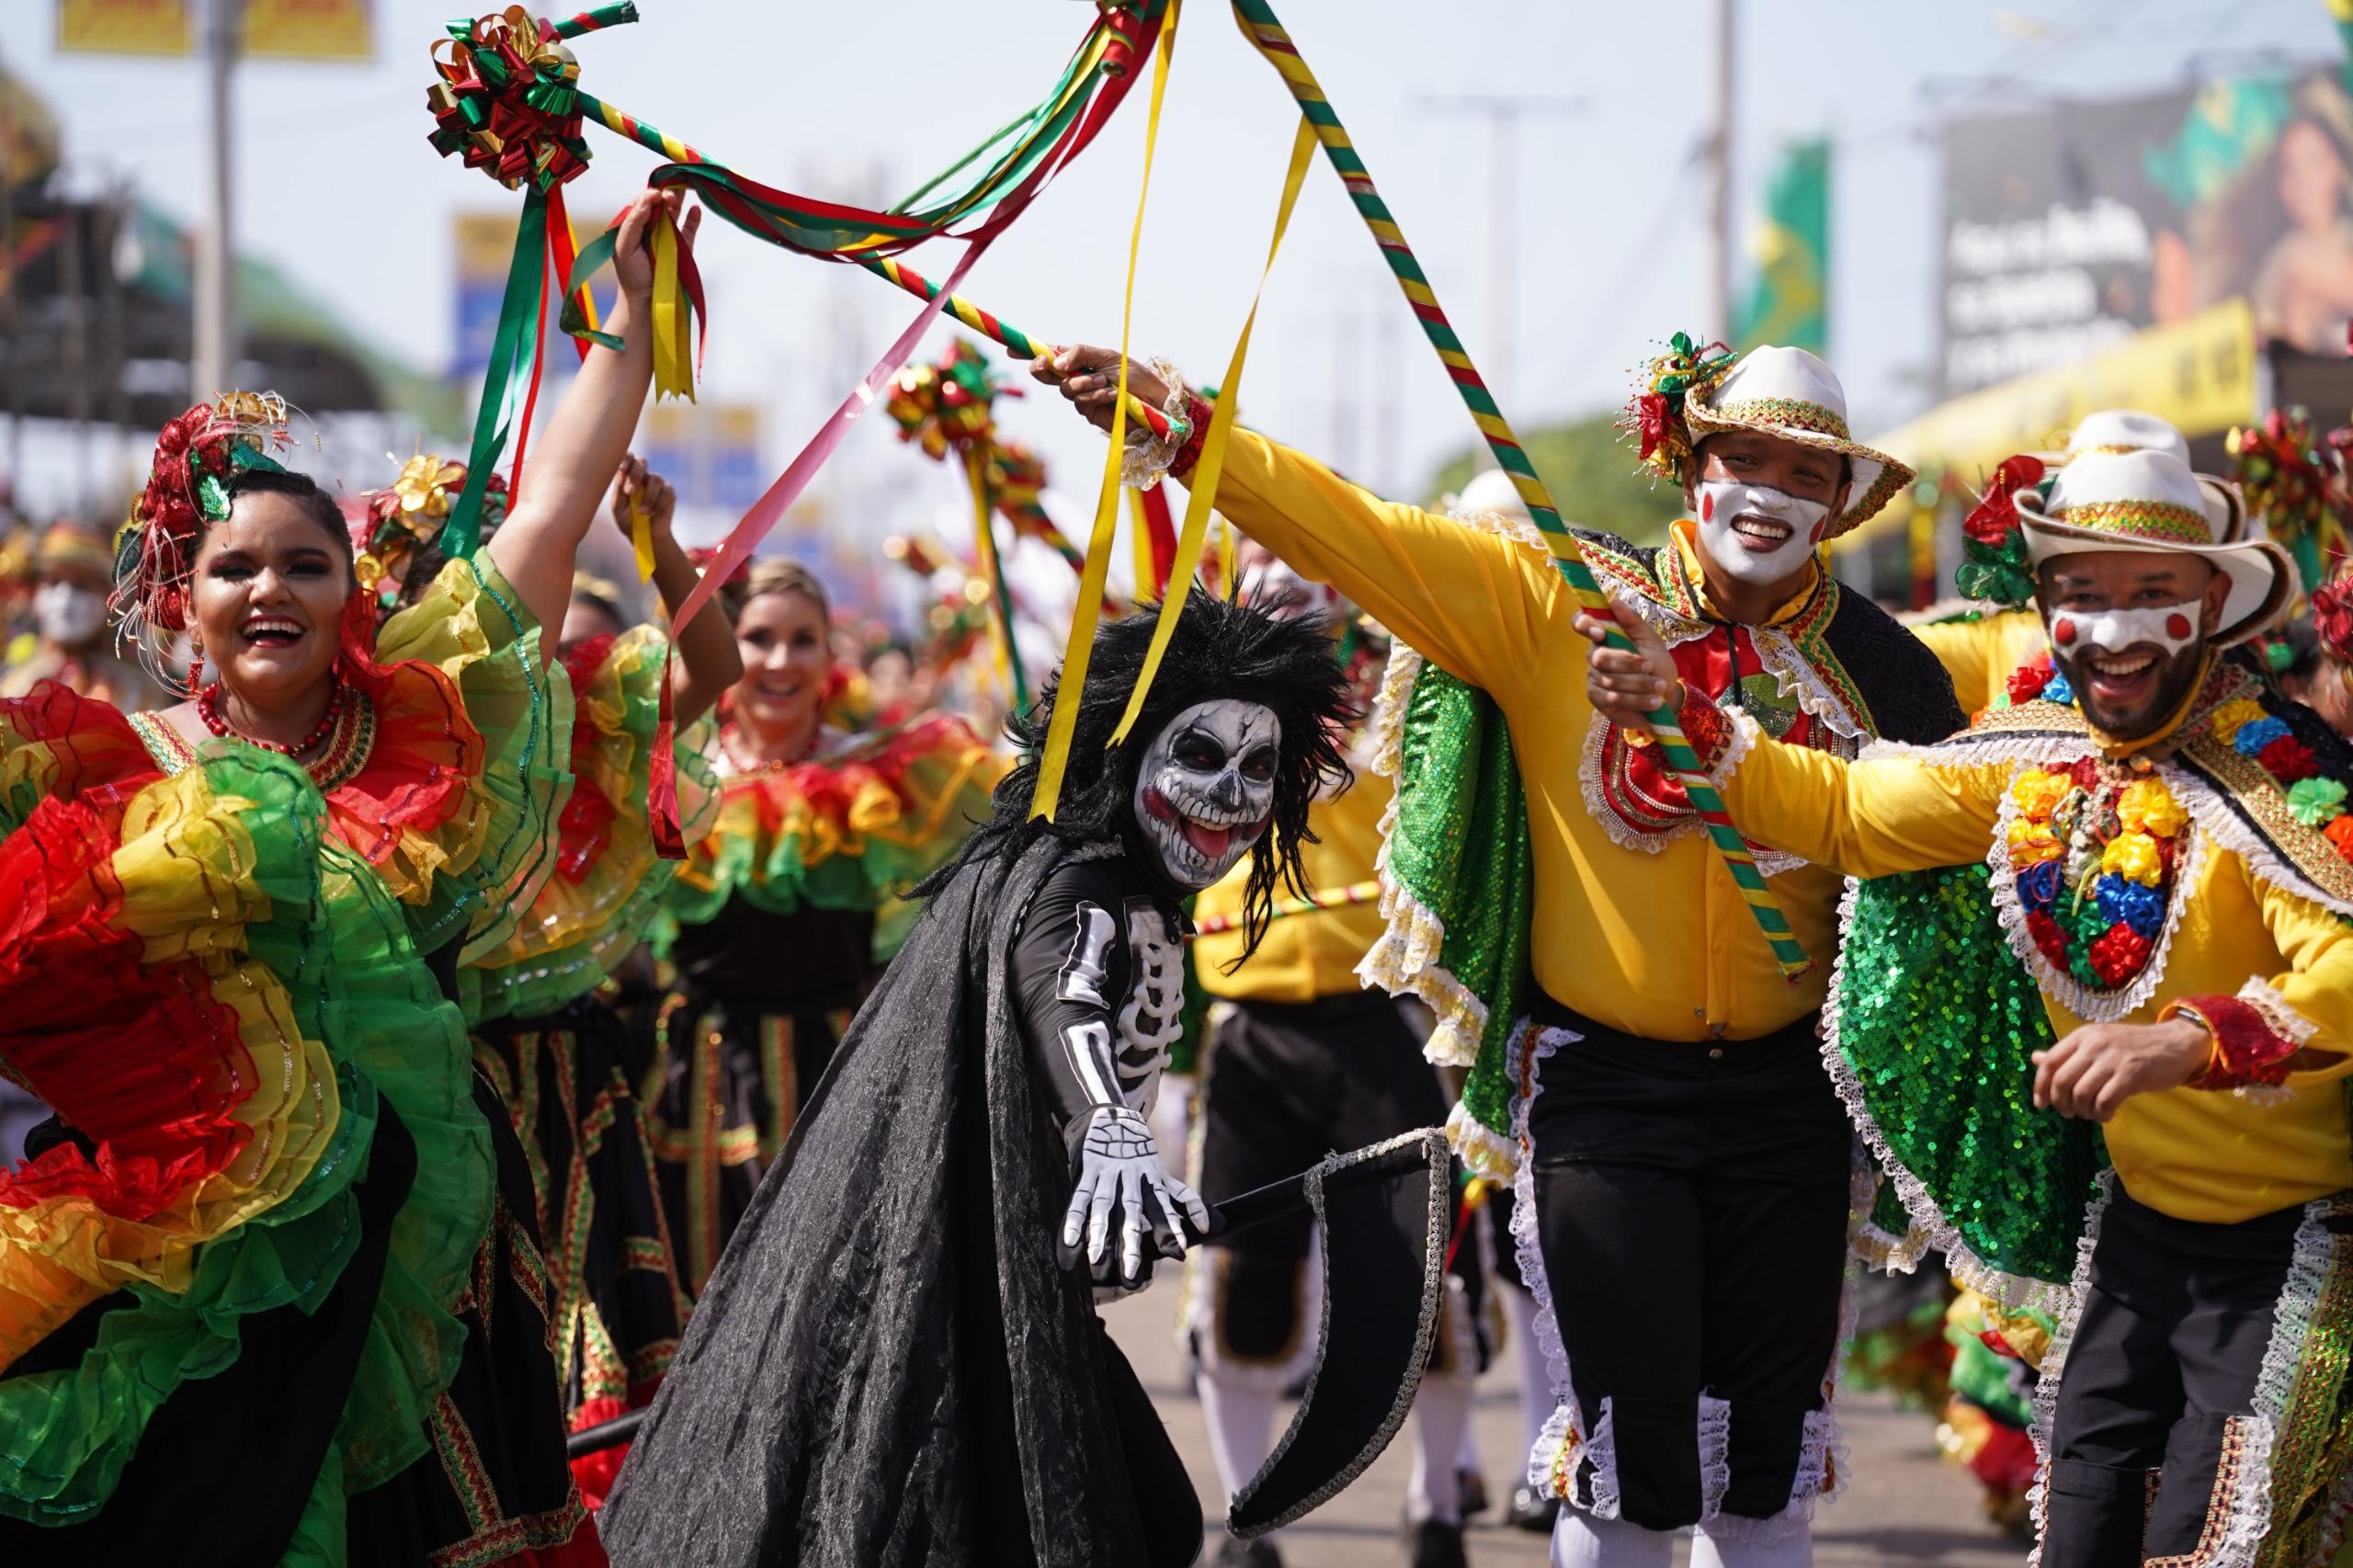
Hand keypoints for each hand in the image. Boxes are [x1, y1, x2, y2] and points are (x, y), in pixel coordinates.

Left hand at [608, 454, 673, 544]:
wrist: (646, 538)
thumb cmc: (629, 521)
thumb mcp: (618, 508)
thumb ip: (618, 491)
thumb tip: (621, 473)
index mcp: (628, 478)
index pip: (628, 459)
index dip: (626, 459)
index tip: (622, 469)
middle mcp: (643, 477)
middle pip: (641, 462)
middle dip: (635, 475)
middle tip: (630, 493)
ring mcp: (657, 484)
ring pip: (655, 478)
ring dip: (648, 496)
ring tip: (642, 512)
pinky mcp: (669, 493)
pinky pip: (666, 491)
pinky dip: (658, 504)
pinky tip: (652, 513)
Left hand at [611, 189, 699, 305]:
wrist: (648, 301)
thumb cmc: (632, 275)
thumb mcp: (624, 246)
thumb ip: (633, 222)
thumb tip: (649, 198)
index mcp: (634, 224)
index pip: (643, 201)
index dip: (650, 194)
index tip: (656, 194)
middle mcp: (652, 226)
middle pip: (661, 202)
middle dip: (666, 193)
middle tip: (669, 195)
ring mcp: (669, 235)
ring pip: (675, 210)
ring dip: (679, 198)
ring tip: (682, 192)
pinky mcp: (684, 246)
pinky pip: (690, 227)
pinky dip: (694, 216)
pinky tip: (695, 209)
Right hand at [1029, 346, 1169, 436]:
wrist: (1153, 400)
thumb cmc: (1134, 375)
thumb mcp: (1107, 356)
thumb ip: (1080, 354)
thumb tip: (1056, 362)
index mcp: (1079, 359)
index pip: (1049, 354)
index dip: (1029, 351)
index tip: (1011, 348)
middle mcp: (1076, 377)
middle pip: (1046, 374)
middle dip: (1042, 369)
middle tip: (1046, 365)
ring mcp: (1080, 396)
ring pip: (1065, 388)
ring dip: (1084, 383)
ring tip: (1106, 382)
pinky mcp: (1088, 412)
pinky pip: (1080, 402)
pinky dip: (1095, 396)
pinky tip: (1111, 395)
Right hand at [1060, 1105, 1209, 1286]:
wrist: (1113, 1119)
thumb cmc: (1142, 1156)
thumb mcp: (1163, 1174)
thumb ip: (1183, 1199)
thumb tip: (1208, 1228)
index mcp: (1152, 1180)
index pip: (1165, 1206)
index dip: (1171, 1227)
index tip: (1180, 1250)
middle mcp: (1132, 1178)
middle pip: (1132, 1212)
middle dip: (1131, 1240)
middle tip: (1131, 1271)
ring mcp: (1109, 1174)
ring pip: (1104, 1206)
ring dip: (1099, 1232)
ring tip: (1096, 1258)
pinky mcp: (1088, 1171)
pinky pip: (1080, 1197)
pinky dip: (1075, 1218)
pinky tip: (1071, 1240)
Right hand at [1574, 596, 1680, 729]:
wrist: (1666, 694)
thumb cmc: (1657, 664)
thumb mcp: (1651, 640)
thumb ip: (1633, 621)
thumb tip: (1613, 600)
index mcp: (1604, 637)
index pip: (1581, 624)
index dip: (1584, 625)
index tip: (1600, 633)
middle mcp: (1594, 656)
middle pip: (1600, 657)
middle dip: (1628, 663)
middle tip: (1651, 667)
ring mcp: (1594, 679)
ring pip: (1610, 680)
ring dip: (1639, 684)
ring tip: (1659, 687)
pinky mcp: (1598, 699)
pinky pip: (1612, 699)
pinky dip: (1636, 700)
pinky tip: (1653, 702)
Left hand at [2032, 1018, 2211, 1120]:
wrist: (2176, 1044)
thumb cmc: (2133, 1047)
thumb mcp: (2097, 1043)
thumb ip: (2067, 1053)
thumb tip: (2035, 1059)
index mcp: (2082, 1036)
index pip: (2049, 1063)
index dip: (2040, 1086)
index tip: (2041, 1104)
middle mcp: (2094, 1044)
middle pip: (2061, 1081)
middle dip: (2061, 1104)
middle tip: (2069, 1113)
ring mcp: (2112, 1059)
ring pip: (2081, 1094)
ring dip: (2082, 1111)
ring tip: (2091, 1114)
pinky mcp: (2131, 1074)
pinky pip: (2104, 1102)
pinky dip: (2101, 1114)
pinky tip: (2106, 1115)